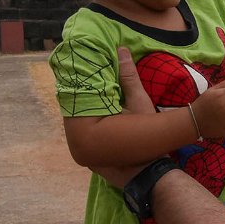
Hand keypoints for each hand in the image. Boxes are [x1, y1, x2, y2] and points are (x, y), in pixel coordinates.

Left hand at [89, 47, 157, 186]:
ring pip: (80, 128)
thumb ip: (128, 77)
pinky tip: (100, 122)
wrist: (151, 173)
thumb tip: (121, 50)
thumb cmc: (145, 136)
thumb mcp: (139, 102)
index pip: (72, 102)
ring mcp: (82, 154)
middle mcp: (77, 141)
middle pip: (76, 114)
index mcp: (81, 126)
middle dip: (84, 102)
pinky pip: (85, 140)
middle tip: (93, 87)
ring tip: (97, 103)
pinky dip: (91, 129)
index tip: (84, 76)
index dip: (79, 88)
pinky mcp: (90, 162)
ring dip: (87, 115)